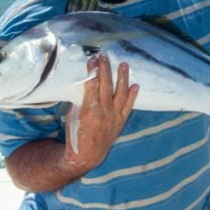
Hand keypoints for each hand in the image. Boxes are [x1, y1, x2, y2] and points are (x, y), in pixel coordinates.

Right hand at [65, 53, 138, 170]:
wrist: (88, 154)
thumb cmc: (76, 133)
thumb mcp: (73, 115)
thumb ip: (80, 99)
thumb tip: (86, 83)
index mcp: (89, 110)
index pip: (91, 85)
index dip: (92, 71)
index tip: (92, 59)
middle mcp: (104, 112)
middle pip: (106, 85)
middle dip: (105, 69)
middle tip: (104, 56)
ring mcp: (114, 117)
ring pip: (120, 93)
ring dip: (122, 78)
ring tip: (124, 64)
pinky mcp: (121, 121)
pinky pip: (128, 106)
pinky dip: (132, 96)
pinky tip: (135, 85)